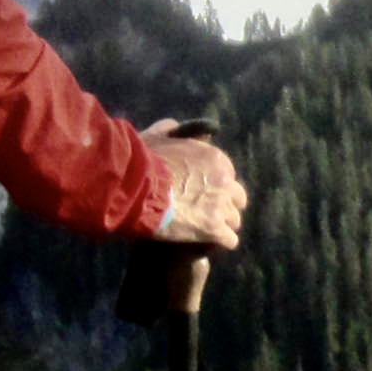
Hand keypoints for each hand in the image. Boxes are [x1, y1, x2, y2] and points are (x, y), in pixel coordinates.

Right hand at [147, 121, 247, 250]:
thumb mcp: (158, 137)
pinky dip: (219, 242)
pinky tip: (208, 243)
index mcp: (215, 158)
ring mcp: (220, 205)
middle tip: (209, 213)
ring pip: (234, 220)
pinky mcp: (213, 229)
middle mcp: (224, 180)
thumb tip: (176, 127)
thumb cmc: (142, 160)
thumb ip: (172, 131)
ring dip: (222, 224)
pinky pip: (229, 240)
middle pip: (237, 197)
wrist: (134, 185)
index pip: (228, 174)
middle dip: (225, 205)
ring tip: (207, 231)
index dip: (215, 184)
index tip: (203, 191)